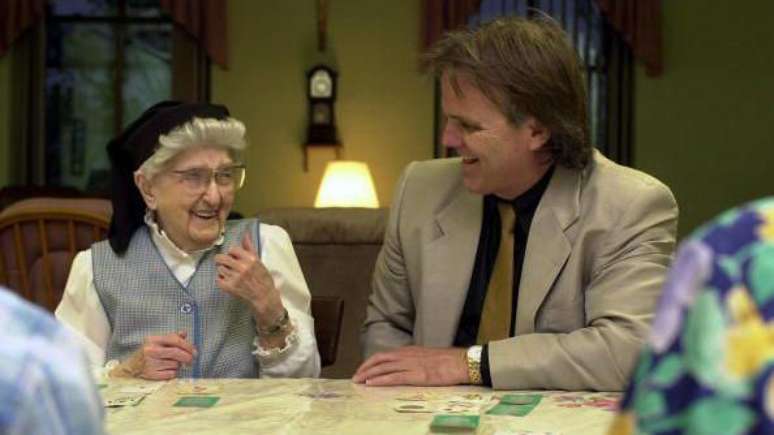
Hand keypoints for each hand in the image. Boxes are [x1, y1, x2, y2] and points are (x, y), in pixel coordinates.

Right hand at [112, 331, 196, 379]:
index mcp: (153, 340)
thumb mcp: (157, 342)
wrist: (131, 367)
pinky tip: (166, 370)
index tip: (195, 351)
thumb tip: (184, 333)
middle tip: (191, 360)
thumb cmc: (148, 353)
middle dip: (188, 357)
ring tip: (170, 364)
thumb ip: (172, 337)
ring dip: (177, 365)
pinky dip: (172, 373)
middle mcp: (151, 350)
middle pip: (177, 353)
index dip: (188, 346)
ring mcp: (150, 363)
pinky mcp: (151, 374)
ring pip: (175, 364)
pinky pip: (171, 374)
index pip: (175, 340)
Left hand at [215, 231, 284, 321]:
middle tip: (226, 264)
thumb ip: (250, 248)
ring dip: (223, 271)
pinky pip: (218, 279)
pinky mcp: (229, 287)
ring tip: (231, 275)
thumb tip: (245, 234)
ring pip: (219, 268)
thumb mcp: (259, 262)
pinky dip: (222, 281)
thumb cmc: (263, 279)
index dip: (232, 253)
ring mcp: (235, 278)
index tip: (235, 258)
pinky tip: (229, 282)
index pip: (232, 249)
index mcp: (251, 259)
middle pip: (221, 258)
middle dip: (222, 260)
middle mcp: (242, 267)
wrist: (264, 298)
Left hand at [352, 346, 468, 386]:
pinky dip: (381, 380)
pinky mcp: (417, 375)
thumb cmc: (448, 361)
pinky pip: (394, 377)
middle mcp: (407, 355)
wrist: (463, 362)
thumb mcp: (427, 357)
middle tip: (355, 377)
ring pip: (383, 368)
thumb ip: (414, 360)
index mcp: (409, 350)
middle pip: (380, 360)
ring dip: (369, 375)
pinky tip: (372, 384)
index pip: (384, 355)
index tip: (362, 369)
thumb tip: (405, 367)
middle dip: (365, 368)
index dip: (371, 362)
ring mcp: (411, 364)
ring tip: (358, 381)